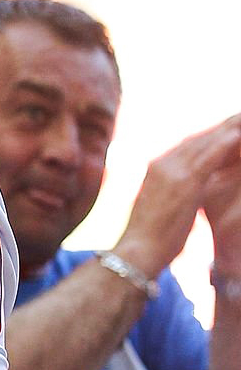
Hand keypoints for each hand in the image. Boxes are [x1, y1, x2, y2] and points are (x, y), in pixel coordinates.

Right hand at [113, 112, 240, 278]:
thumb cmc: (150, 238)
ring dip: (228, 130)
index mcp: (156, 170)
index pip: (187, 146)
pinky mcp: (185, 181)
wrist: (137, 251)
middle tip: (239, 118)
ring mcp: (172, 171)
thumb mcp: (161, 208)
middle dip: (221, 128)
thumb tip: (184, 197)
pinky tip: (238, 135)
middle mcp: (161, 164)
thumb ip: (173, 194)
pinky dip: (226, 144)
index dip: (210, 137)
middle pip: (198, 139)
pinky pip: (211, 156)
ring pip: (206, 143)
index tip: (227, 130)